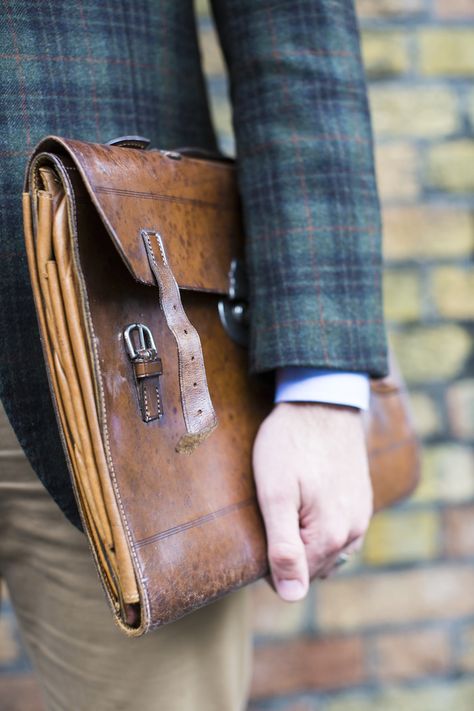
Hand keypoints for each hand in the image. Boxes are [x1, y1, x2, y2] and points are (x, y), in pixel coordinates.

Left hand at [252, 402, 372, 601]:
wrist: (322, 401)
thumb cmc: (290, 445)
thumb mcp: (275, 495)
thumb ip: (283, 548)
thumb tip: (292, 596)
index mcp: (331, 536)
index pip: (294, 578)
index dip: (268, 561)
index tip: (258, 529)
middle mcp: (353, 533)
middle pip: (311, 566)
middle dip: (288, 551)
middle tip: (269, 513)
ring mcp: (361, 516)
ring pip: (326, 550)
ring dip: (304, 539)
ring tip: (287, 504)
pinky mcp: (362, 500)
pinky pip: (338, 531)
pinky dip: (319, 526)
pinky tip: (306, 500)